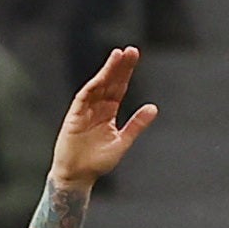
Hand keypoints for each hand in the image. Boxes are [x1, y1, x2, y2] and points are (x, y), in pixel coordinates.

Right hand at [49, 48, 158, 190]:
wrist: (78, 177)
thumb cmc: (97, 163)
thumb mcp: (122, 142)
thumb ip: (136, 125)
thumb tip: (154, 108)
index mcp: (108, 113)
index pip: (119, 87)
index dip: (126, 72)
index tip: (134, 55)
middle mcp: (96, 108)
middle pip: (110, 82)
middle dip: (119, 66)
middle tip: (130, 50)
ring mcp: (84, 111)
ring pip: (98, 86)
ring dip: (107, 71)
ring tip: (118, 55)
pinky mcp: (74, 117)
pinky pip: (84, 98)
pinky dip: (93, 86)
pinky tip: (102, 76)